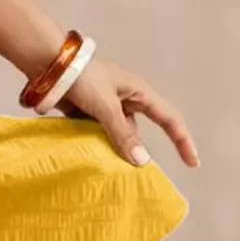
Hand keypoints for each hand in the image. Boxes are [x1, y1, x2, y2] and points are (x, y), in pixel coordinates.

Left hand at [59, 58, 198, 168]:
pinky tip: (90, 158)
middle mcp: (125, 99)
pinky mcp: (86, 111)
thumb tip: (142, 161)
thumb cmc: (82, 78)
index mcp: (139, 92)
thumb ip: (123, 134)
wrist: (47, 64)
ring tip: (110, 170)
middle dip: (136, 151)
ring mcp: (104, 106)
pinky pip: (96, 133)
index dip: (182, 141)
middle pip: (138, 131)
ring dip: (112, 149)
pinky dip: (94, 144)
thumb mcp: (107, 107)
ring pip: (115, 134)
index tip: (192, 163)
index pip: (168, 119)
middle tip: (133, 175)